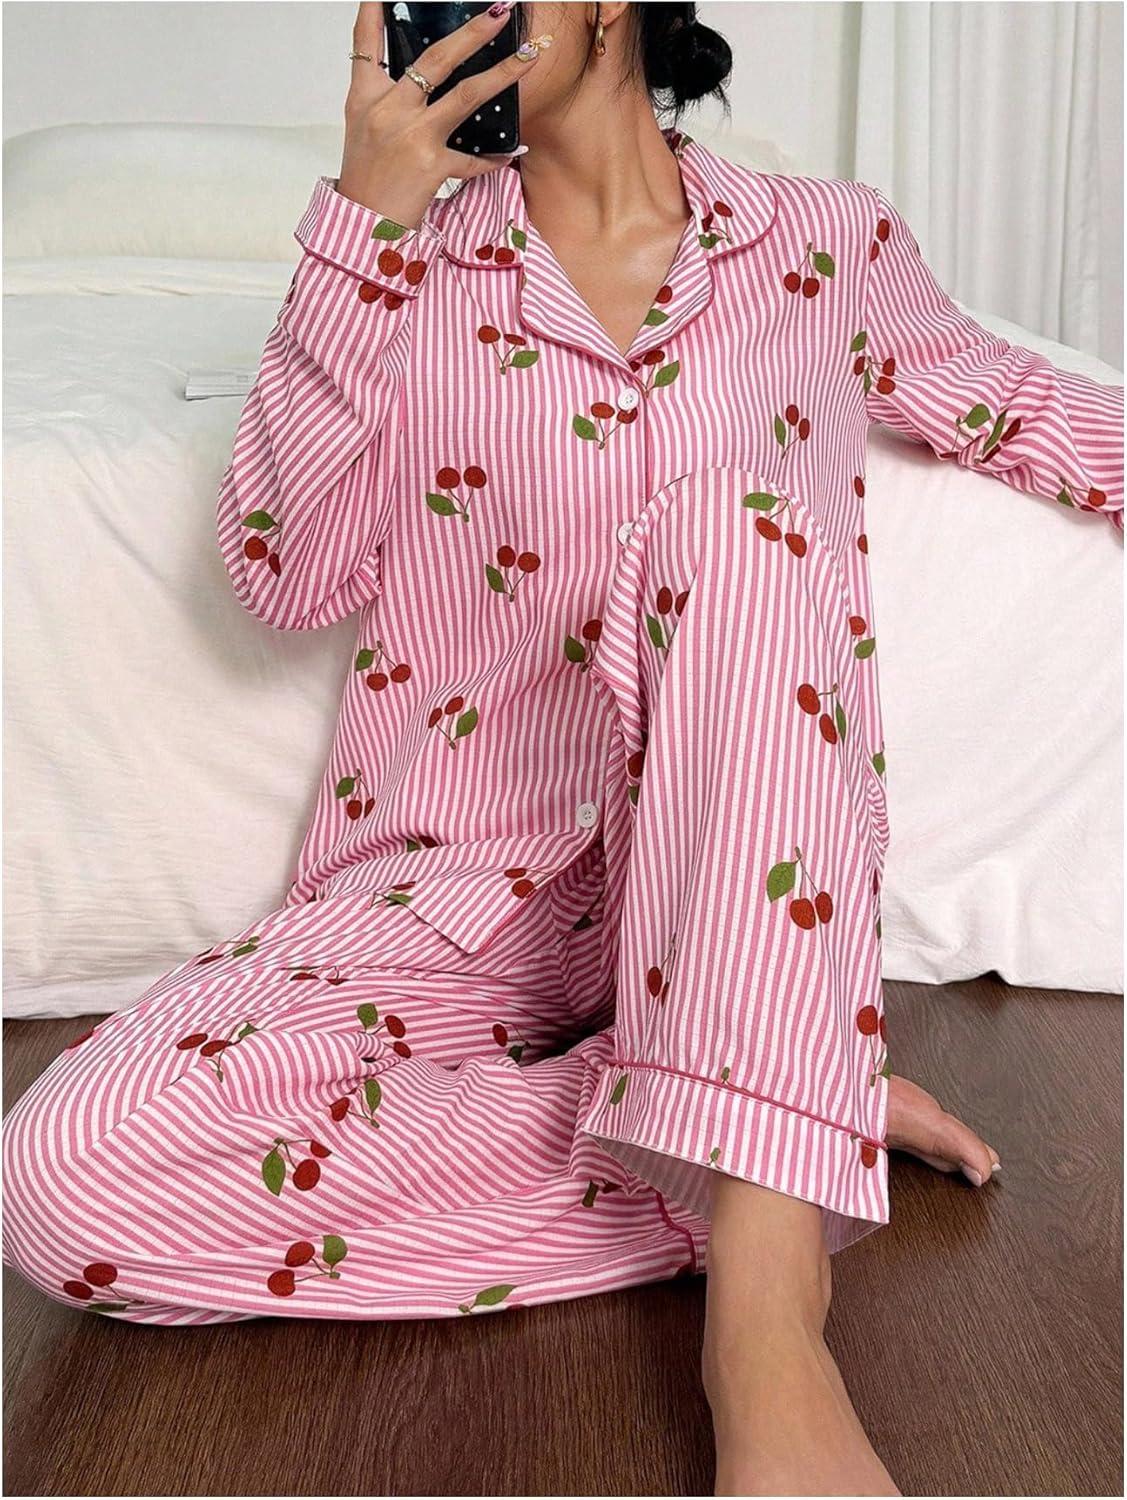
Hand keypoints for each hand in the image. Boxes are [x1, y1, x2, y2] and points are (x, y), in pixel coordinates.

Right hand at [338, 3, 539, 227]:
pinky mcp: (432, 167)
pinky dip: (493, 157)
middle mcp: (388, 111)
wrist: (363, 226)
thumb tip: (417, 80)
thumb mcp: (363, 131)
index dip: (374, 12)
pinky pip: (473, 159)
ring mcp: (412, 137)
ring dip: (502, 72)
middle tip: (498, 11)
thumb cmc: (366, 180)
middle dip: (471, 32)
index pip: (367, 44)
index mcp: (366, 99)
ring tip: (529, 55)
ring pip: (466, 95)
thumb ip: (387, 100)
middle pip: (434, 60)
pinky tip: (511, 150)